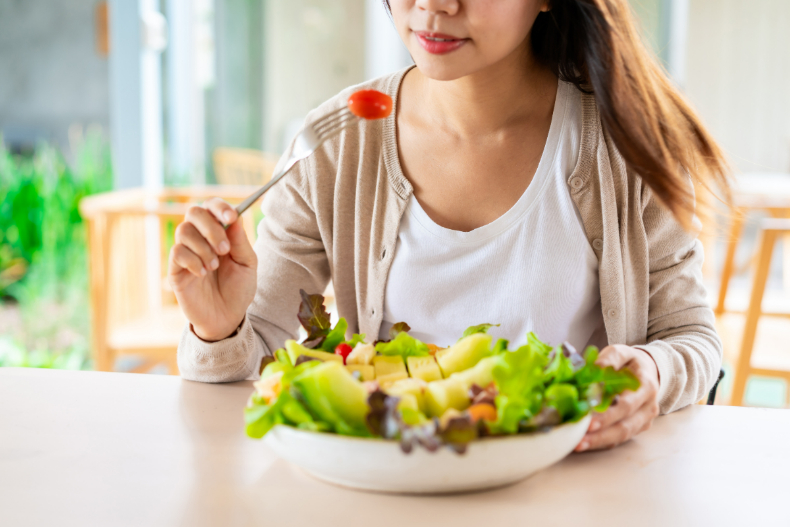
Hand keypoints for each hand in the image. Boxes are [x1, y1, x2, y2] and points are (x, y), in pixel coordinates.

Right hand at [168, 198, 256, 340]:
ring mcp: (186, 252)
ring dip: (203, 247)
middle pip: (194, 212)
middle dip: (211, 228)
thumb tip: (235, 218)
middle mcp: (200, 238)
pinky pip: (177, 252)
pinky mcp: (175, 269)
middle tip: (224, 249)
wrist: (228, 318)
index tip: (231, 217)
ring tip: (214, 266)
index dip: (219, 207)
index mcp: (219, 232)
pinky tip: (202, 274)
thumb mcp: (247, 264)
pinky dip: (193, 261)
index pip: (211, 206)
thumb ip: (241, 242)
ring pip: (184, 231)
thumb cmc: (239, 289)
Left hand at [575, 344, 659, 451]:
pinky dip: (602, 442)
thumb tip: (592, 371)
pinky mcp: (637, 428)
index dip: (608, 414)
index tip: (589, 421)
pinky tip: (584, 443)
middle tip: (579, 439)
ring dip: (599, 442)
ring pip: (622, 436)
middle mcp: (648, 406)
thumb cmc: (629, 362)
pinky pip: (620, 439)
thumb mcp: (620, 353)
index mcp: (646, 386)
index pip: (627, 404)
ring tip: (577, 445)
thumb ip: (607, 360)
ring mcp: (644, 420)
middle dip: (601, 434)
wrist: (649, 370)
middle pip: (625, 426)